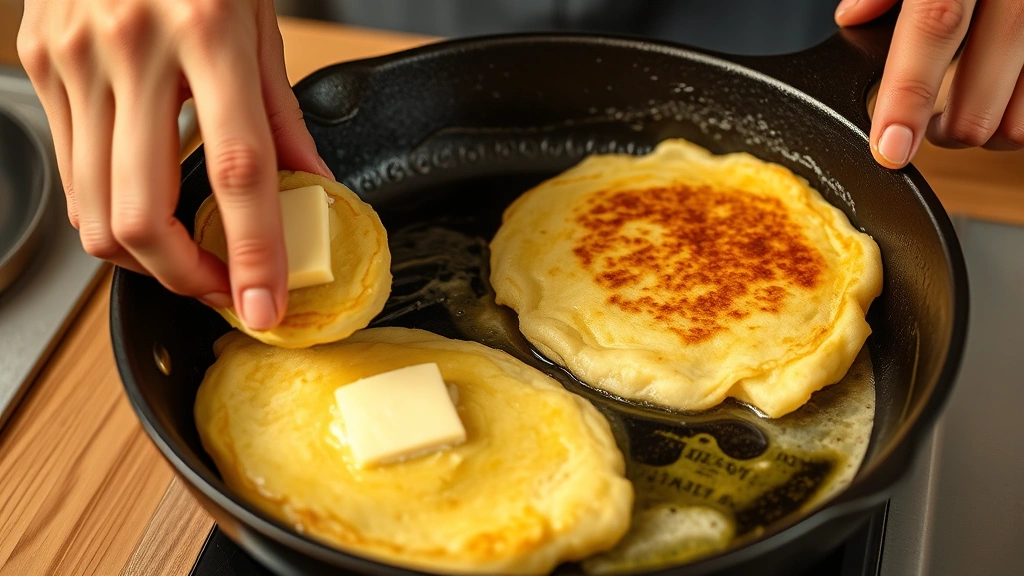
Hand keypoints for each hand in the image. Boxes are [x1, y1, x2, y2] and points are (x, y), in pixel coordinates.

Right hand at [17, 0, 332, 329]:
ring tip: (187, 257)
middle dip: (183, 277)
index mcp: (208, 31)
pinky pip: (72, 168)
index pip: (236, 170)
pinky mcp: (40, 64)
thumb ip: (284, 114)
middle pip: (140, 214)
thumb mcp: (259, 20)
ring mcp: (74, 58)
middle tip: (222, 288)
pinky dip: (110, 205)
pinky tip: (146, 199)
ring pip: (92, 208)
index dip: (253, 253)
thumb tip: (312, 187)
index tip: (265, 304)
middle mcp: (132, 47)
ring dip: (143, 256)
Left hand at [836, 0, 1023, 167]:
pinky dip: (1021, 116)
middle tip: (922, 127)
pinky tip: (1004, 93)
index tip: (890, 147)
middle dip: (942, 133)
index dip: (907, 95)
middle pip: (981, 98)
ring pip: (1021, 123)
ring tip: (966, 108)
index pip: (935, 27)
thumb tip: (853, 15)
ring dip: (985, 132)